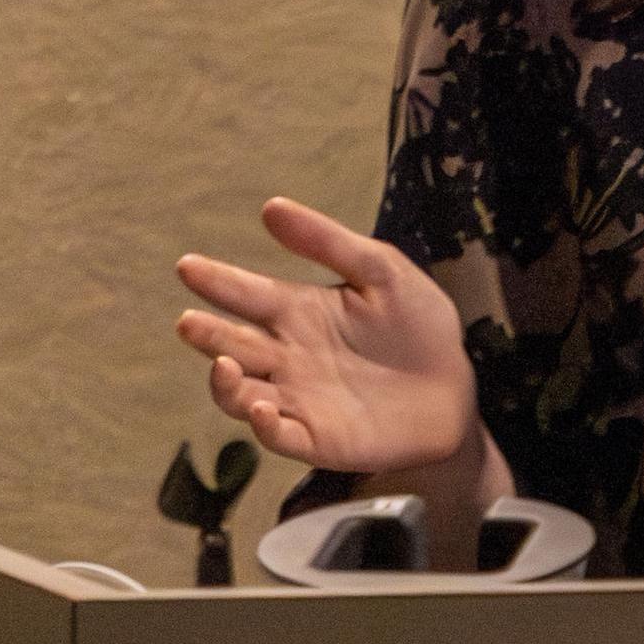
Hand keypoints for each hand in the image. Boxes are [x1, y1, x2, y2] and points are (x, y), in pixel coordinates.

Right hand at [174, 198, 480, 473]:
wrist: (455, 385)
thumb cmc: (418, 325)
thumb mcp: (383, 272)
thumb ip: (329, 242)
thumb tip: (271, 206)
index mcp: (297, 312)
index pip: (247, 294)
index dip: (217, 281)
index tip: (188, 266)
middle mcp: (286, 356)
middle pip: (232, 345)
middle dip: (207, 335)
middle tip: (189, 322)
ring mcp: (297, 399)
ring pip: (240, 395)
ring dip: (225, 384)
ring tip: (224, 363)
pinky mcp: (317, 437)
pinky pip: (279, 436)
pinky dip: (265, 426)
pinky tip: (263, 409)